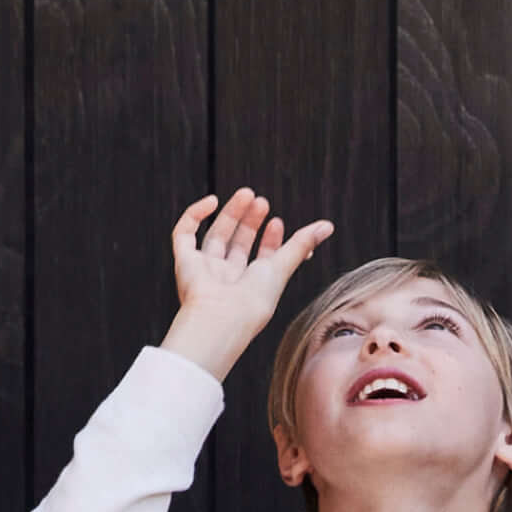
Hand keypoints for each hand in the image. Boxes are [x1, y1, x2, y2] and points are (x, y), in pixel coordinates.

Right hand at [158, 189, 335, 380]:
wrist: (220, 317)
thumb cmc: (252, 303)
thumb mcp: (282, 268)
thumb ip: (301, 244)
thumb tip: (328, 226)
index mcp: (251, 287)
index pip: (261, 258)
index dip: (270, 239)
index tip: (278, 221)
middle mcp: (227, 279)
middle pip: (238, 244)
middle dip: (250, 221)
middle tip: (261, 201)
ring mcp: (205, 270)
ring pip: (215, 235)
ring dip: (231, 213)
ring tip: (246, 194)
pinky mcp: (184, 262)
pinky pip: (183, 233)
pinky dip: (194, 215)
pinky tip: (211, 201)